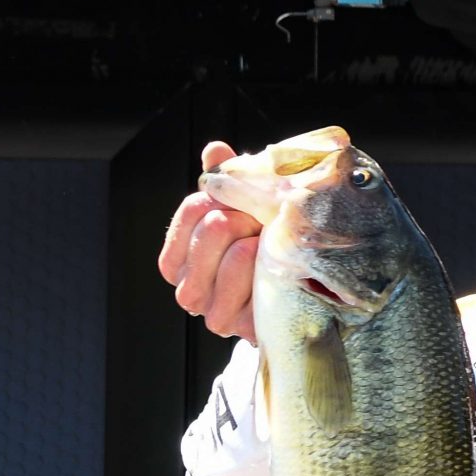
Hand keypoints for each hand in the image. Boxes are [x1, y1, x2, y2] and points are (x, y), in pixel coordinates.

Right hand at [157, 141, 261, 343]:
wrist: (296, 311)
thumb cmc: (261, 258)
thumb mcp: (242, 218)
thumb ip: (225, 185)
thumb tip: (215, 149)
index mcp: (178, 259)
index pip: (193, 210)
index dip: (224, 197)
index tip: (244, 201)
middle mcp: (187, 288)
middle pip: (212, 228)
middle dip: (248, 216)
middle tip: (265, 221)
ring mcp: (210, 310)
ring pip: (229, 255)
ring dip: (260, 242)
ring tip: (270, 242)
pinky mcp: (237, 327)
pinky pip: (244, 285)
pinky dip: (261, 268)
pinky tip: (272, 262)